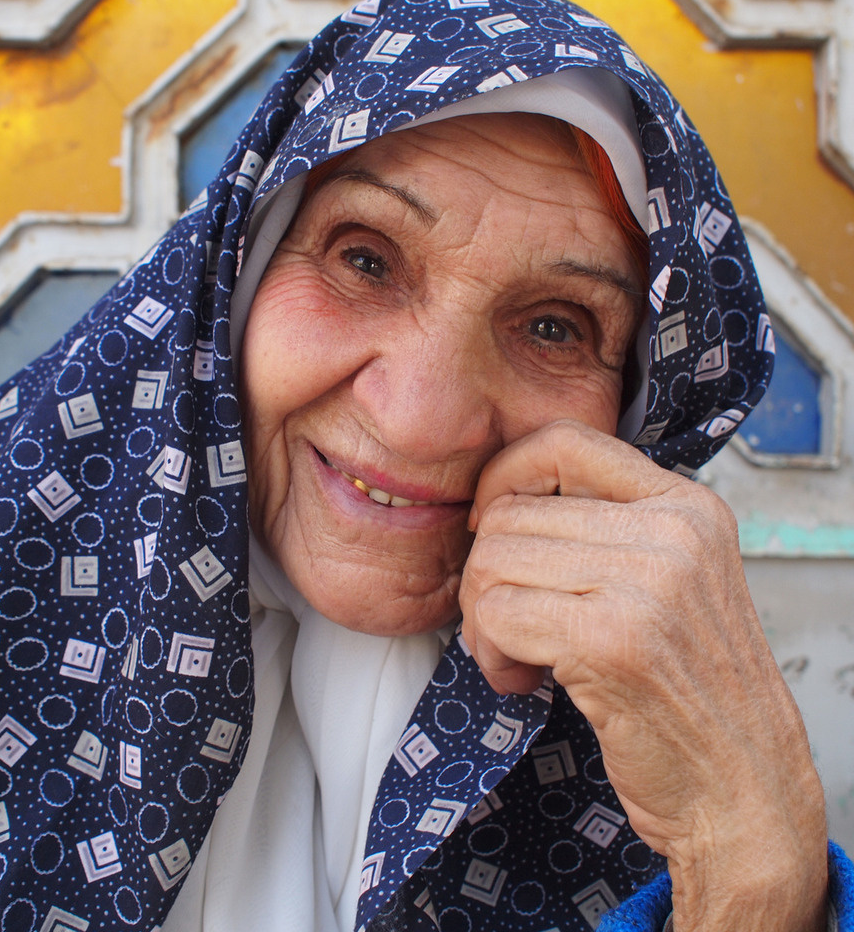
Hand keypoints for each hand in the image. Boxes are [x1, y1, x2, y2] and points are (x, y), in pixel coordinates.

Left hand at [459, 420, 826, 931]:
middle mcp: (673, 531)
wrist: (746, 789)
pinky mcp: (612, 639)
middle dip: (484, 573)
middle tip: (506, 623)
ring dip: (483, 619)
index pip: (564, 440)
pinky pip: (497, 615)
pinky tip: (524, 679)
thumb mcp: (669, 582)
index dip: (505, 474)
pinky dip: (491, 652)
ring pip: (493, 561)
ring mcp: (646, 582)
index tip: (489, 523)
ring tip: (519, 654)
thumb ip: (604, 531)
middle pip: (510, 510)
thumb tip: (498, 502)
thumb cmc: (692, 690)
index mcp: (686, 506)